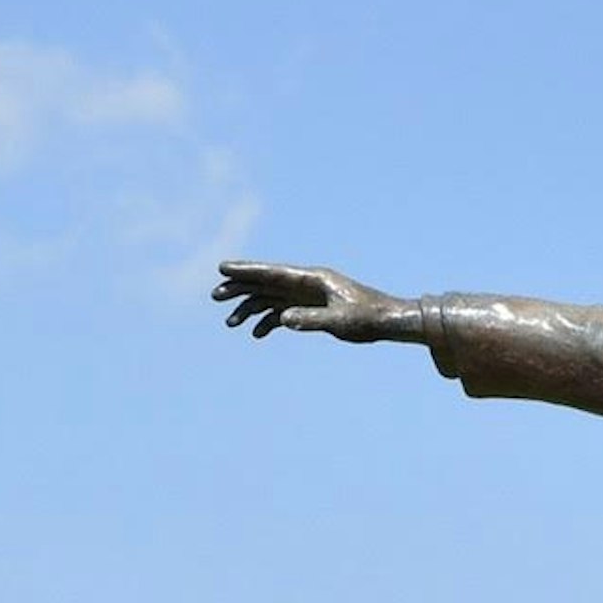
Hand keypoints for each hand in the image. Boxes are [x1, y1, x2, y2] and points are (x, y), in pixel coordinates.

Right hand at [213, 261, 413, 341]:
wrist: (388, 321)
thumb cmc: (368, 318)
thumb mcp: (339, 321)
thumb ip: (311, 320)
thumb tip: (282, 320)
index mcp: (312, 279)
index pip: (273, 273)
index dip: (247, 271)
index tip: (223, 268)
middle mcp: (306, 284)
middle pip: (266, 284)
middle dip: (240, 289)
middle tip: (215, 296)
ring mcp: (308, 296)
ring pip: (271, 299)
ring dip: (250, 308)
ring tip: (229, 323)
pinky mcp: (312, 309)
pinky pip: (284, 313)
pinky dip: (268, 321)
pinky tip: (256, 334)